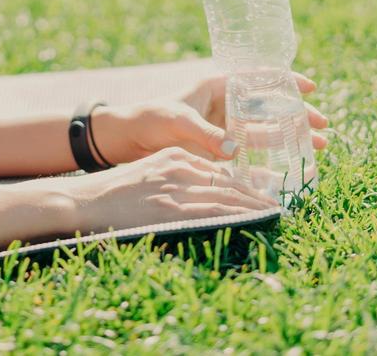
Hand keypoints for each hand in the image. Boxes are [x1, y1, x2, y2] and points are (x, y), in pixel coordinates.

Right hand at [29, 146, 281, 234]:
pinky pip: (214, 210)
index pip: (223, 167)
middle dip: (264, 185)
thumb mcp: (152, 174)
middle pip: (232, 178)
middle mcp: (182, 168)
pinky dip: (239, 213)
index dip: (251, 177)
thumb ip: (179, 178)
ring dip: (258, 201)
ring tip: (283, 206)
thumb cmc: (115, 193)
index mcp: (177, 159)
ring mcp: (177, 188)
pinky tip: (257, 217)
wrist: (84, 200)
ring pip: (228, 193)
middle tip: (292, 190)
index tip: (275, 183)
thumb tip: (209, 192)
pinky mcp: (172, 207)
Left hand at [90, 71, 329, 164]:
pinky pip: (253, 155)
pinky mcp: (222, 153)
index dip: (286, 80)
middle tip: (323, 127)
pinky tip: (293, 169)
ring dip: (293, 139)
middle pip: (271, 108)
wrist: (128, 140)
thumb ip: (205, 133)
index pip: (258, 78)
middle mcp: (227, 106)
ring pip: (267, 132)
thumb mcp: (177, 120)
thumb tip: (235, 149)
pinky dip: (273, 161)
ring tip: (319, 148)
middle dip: (298, 116)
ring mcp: (227, 130)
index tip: (311, 87)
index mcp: (218, 86)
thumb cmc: (150, 118)